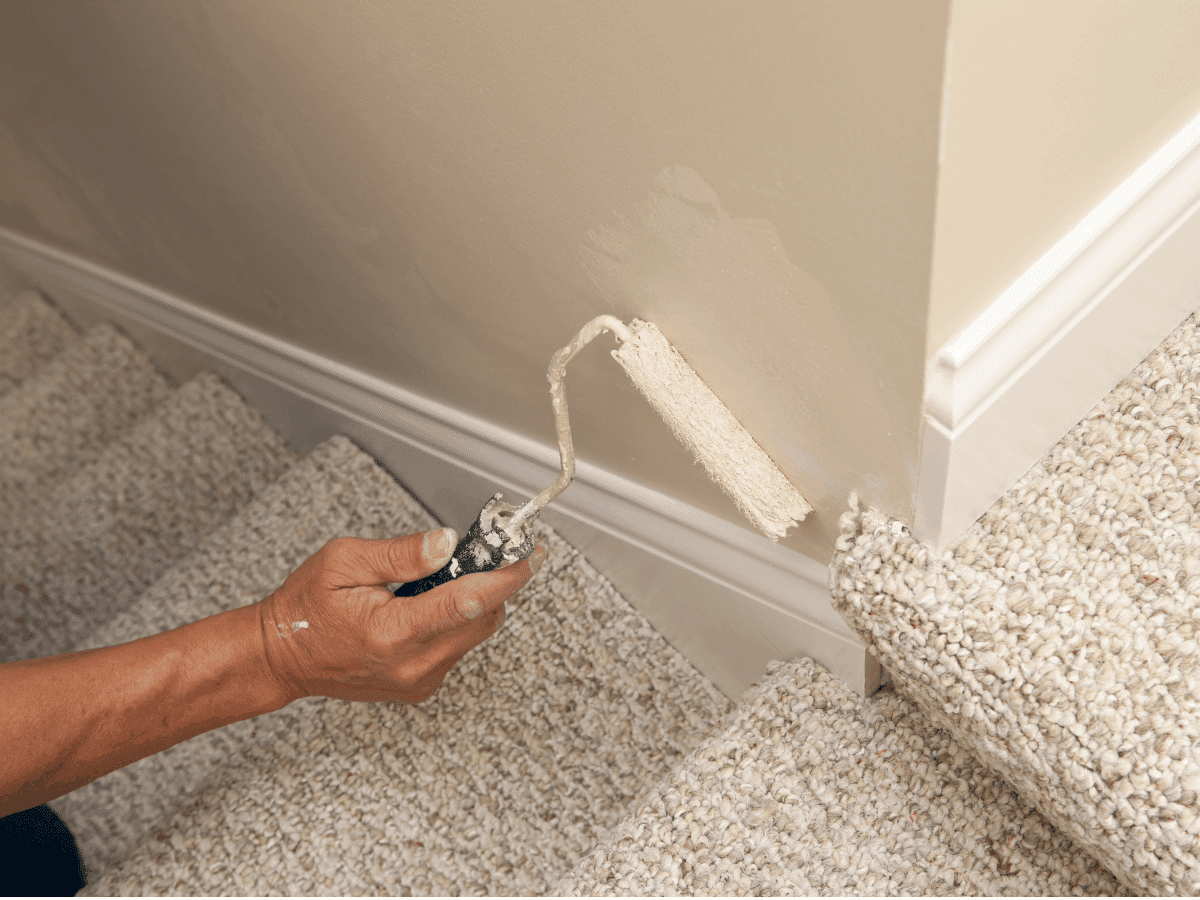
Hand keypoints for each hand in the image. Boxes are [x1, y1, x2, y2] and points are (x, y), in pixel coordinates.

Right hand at [258, 529, 544, 702]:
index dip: (505, 576)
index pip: (469, 602)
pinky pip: (456, 648)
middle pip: (482, 620)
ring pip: (473, 634)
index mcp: (394, 632)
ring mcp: (418, 680)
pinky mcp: (419, 686)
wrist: (282, 656)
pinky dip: (456, 621)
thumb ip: (402, 553)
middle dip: (494, 584)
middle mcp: (412, 664)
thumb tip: (446, 543)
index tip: (527, 557)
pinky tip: (430, 604)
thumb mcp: (346, 561)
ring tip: (447, 576)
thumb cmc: (306, 608)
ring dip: (474, 602)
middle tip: (488, 554)